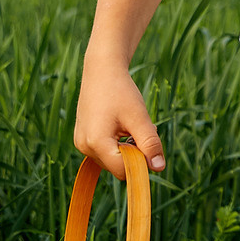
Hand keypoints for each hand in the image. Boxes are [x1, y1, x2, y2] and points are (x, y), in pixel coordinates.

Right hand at [74, 59, 165, 177]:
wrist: (102, 70)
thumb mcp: (139, 117)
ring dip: (126, 150)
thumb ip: (150, 144)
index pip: (123, 170)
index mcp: (96, 142)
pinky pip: (105, 153)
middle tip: (140, 129)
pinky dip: (117, 145)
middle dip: (134, 154)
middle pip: (117, 168)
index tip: (150, 144)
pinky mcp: (82, 139)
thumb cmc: (121, 91)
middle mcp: (84, 147)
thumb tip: (159, 168)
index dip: (140, 162)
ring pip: (112, 161)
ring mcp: (81, 144)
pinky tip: (121, 127)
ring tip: (130, 126)